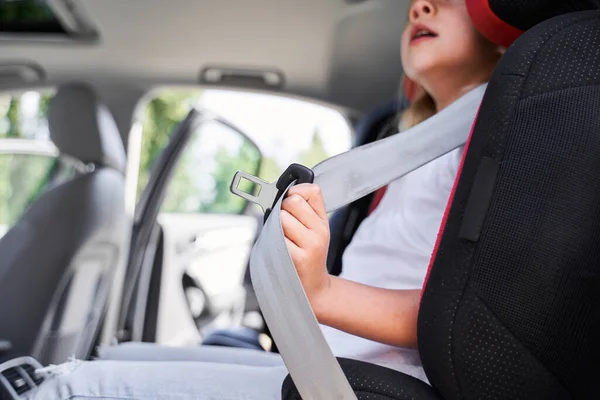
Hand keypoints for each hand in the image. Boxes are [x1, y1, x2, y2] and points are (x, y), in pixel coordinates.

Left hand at [281, 183, 330, 316]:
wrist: (312, 289)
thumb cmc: (309, 256)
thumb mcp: (317, 229)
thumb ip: (309, 206)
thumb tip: (295, 187)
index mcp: (323, 222)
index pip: (310, 191)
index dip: (295, 193)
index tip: (291, 202)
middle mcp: (319, 232)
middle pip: (292, 202)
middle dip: (283, 210)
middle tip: (286, 226)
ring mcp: (309, 246)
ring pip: (281, 218)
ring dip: (276, 226)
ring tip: (284, 239)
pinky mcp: (295, 257)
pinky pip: (276, 236)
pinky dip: (273, 240)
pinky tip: (282, 250)